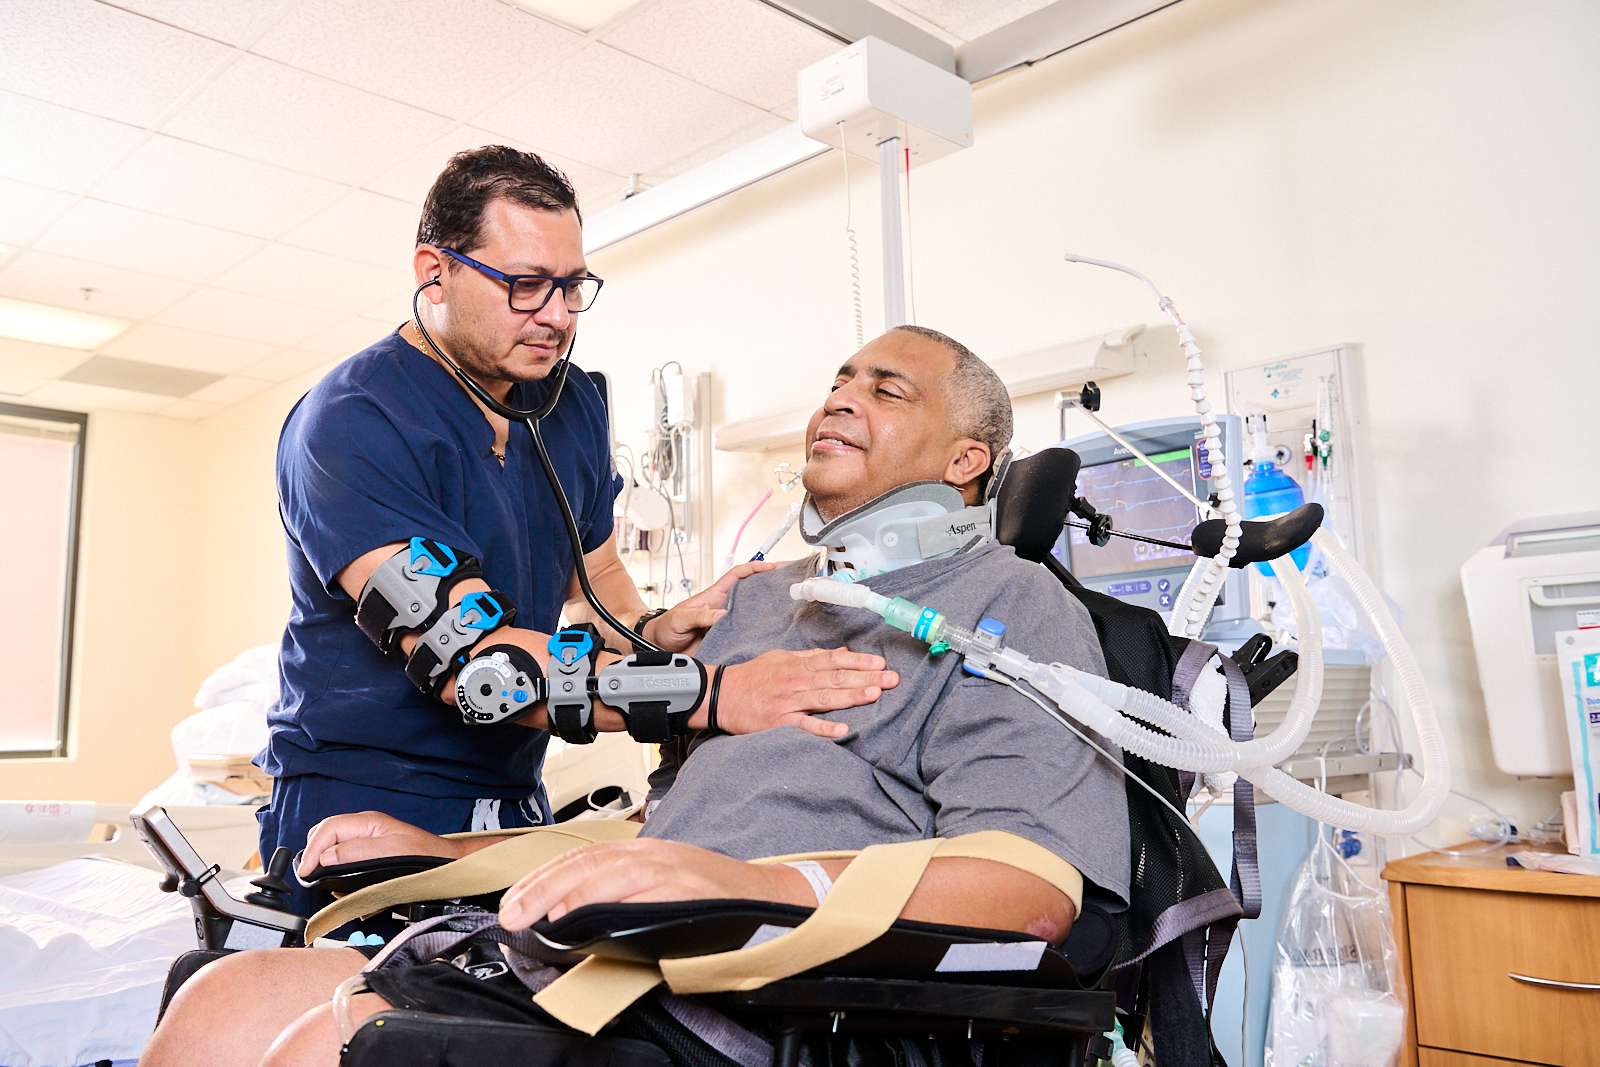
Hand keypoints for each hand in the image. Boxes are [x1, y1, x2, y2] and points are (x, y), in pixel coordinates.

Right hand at [294, 810, 465, 878]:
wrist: (446, 861)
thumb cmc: (425, 856)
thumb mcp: (391, 853)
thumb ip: (358, 852)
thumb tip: (327, 857)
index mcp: (368, 823)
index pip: (329, 829)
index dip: (313, 849)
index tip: (306, 871)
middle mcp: (365, 826)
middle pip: (326, 831)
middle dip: (313, 849)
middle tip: (308, 874)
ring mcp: (367, 836)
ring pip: (332, 840)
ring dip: (321, 855)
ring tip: (316, 874)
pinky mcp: (370, 848)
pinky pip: (343, 849)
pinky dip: (332, 859)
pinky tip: (332, 871)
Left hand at [498, 839, 791, 930]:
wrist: (767, 896)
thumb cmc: (713, 898)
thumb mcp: (662, 886)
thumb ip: (622, 895)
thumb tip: (570, 917)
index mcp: (642, 851)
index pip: (581, 857)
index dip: (542, 877)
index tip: (512, 900)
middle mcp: (651, 853)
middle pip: (585, 863)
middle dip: (541, 888)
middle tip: (510, 914)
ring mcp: (669, 868)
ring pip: (607, 874)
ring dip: (566, 895)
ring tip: (537, 916)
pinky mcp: (685, 888)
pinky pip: (639, 892)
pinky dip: (608, 902)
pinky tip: (584, 915)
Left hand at [643, 561, 779, 653]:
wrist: (659, 649)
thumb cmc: (666, 628)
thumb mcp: (681, 619)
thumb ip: (700, 616)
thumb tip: (723, 616)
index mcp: (714, 597)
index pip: (737, 576)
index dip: (754, 568)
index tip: (771, 566)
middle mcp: (724, 609)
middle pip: (751, 594)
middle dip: (769, 587)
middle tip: (789, 586)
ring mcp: (726, 625)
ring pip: (752, 616)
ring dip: (767, 614)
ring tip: (788, 612)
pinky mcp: (727, 642)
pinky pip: (745, 637)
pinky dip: (757, 637)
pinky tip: (770, 639)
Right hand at [716, 647, 898, 738]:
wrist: (720, 694)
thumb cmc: (753, 677)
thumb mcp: (781, 658)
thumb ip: (811, 656)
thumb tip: (840, 652)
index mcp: (797, 664)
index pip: (833, 660)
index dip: (858, 661)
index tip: (880, 663)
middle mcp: (795, 680)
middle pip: (834, 677)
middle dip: (865, 678)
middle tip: (891, 679)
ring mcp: (787, 702)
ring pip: (824, 698)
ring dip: (850, 696)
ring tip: (874, 694)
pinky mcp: (778, 722)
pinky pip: (803, 726)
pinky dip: (823, 728)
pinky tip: (843, 731)